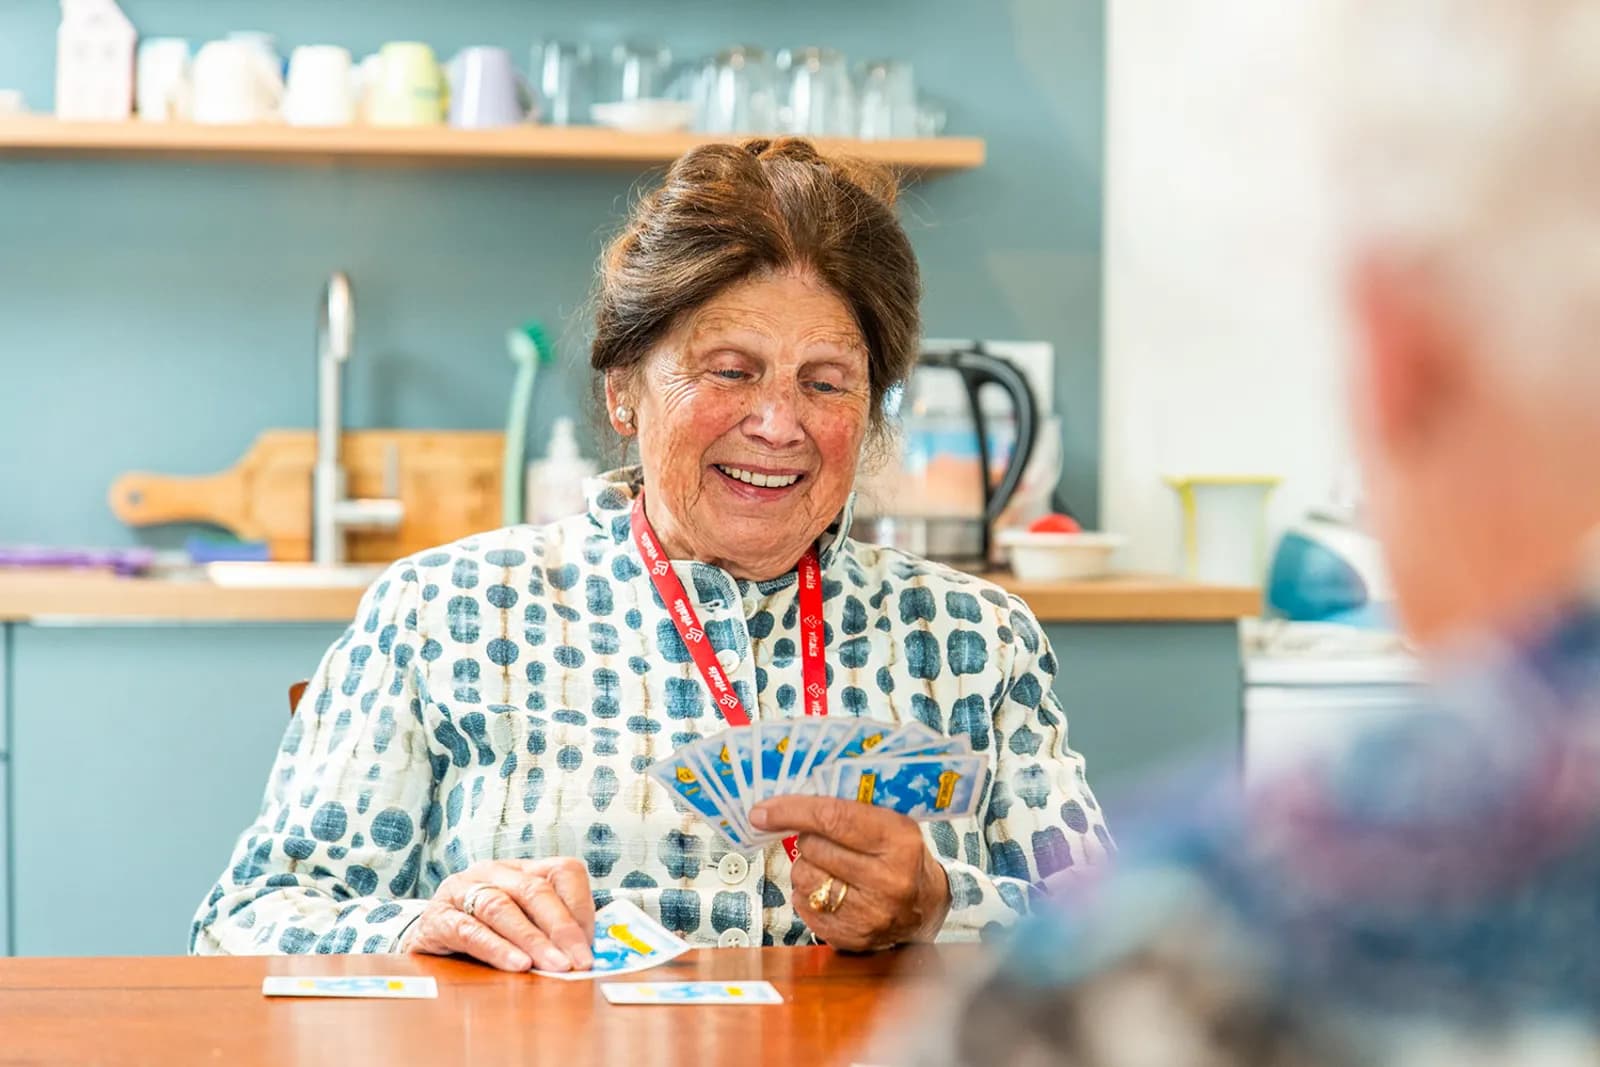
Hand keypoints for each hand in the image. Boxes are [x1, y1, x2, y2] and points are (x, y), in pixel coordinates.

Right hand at [399, 857, 595, 972]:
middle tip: (579, 962)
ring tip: (553, 965)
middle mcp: (493, 871)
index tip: (591, 945)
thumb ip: (551, 932)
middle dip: (561, 928)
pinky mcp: (438, 917)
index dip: (581, 907)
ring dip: (532, 939)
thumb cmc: (484, 932)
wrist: (426, 938)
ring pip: (502, 907)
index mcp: (523, 868)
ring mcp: (462, 890)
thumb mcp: (522, 924)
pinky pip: (470, 930)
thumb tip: (587, 955)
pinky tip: (516, 965)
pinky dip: (496, 949)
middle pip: (535, 890)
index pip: (563, 872)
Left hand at [751, 796, 950, 951]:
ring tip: (832, 867)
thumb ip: (850, 809)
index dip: (792, 811)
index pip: (833, 818)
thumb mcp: (892, 822)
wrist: (926, 907)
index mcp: (898, 841)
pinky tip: (831, 890)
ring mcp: (870, 914)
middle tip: (826, 840)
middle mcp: (887, 880)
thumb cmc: (903, 856)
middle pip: (813, 847)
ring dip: (808, 867)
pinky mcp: (852, 937)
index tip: (762, 811)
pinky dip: (808, 894)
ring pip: (803, 877)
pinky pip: (803, 906)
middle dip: (809, 838)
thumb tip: (790, 802)